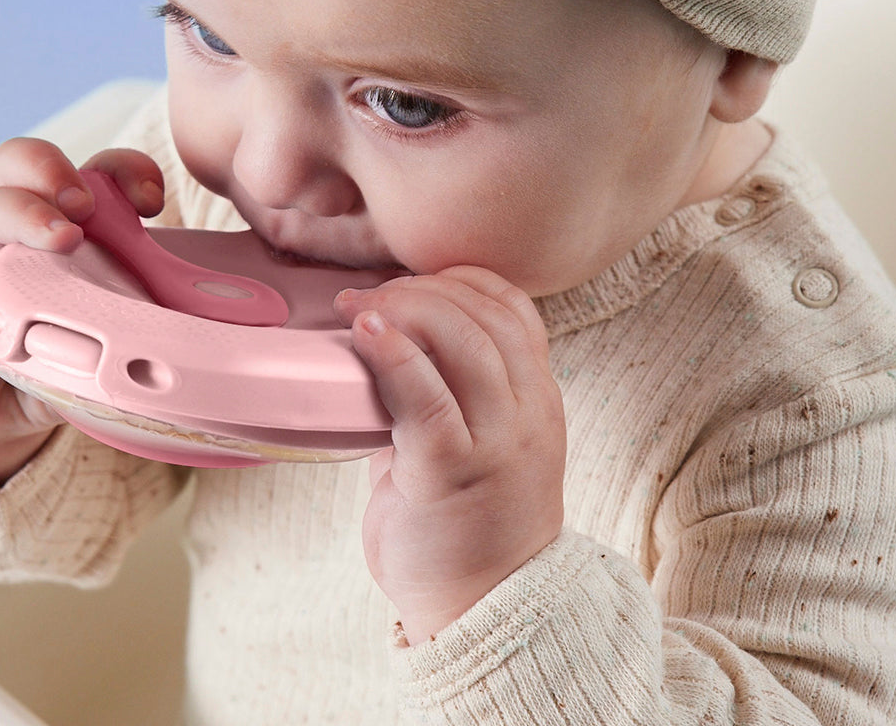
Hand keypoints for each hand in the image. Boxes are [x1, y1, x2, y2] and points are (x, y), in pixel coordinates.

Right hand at [0, 138, 164, 483]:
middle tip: (86, 206)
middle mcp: (13, 225)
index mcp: (64, 220)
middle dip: (54, 170)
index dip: (124, 169)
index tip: (153, 201)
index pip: (93, 170)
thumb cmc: (56, 351)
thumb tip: (205, 343)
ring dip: (23, 218)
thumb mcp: (106, 333)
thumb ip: (144, 324)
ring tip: (61, 242)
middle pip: (19, 162)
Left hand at [336, 266, 565, 643]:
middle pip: (484, 316)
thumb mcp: (478, 443)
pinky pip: (428, 398)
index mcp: (537, 399)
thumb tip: (386, 340)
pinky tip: (365, 334)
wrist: (483, 614)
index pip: (514, 308)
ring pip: (463, 343)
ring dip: (404, 310)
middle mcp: (528, 414)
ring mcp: (497, 444)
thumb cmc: (466, 526)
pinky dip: (395, 355)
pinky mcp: (452, 474)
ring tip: (358, 311)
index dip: (461, 280)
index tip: (412, 280)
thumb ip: (449, 391)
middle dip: (420, 290)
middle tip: (366, 297)